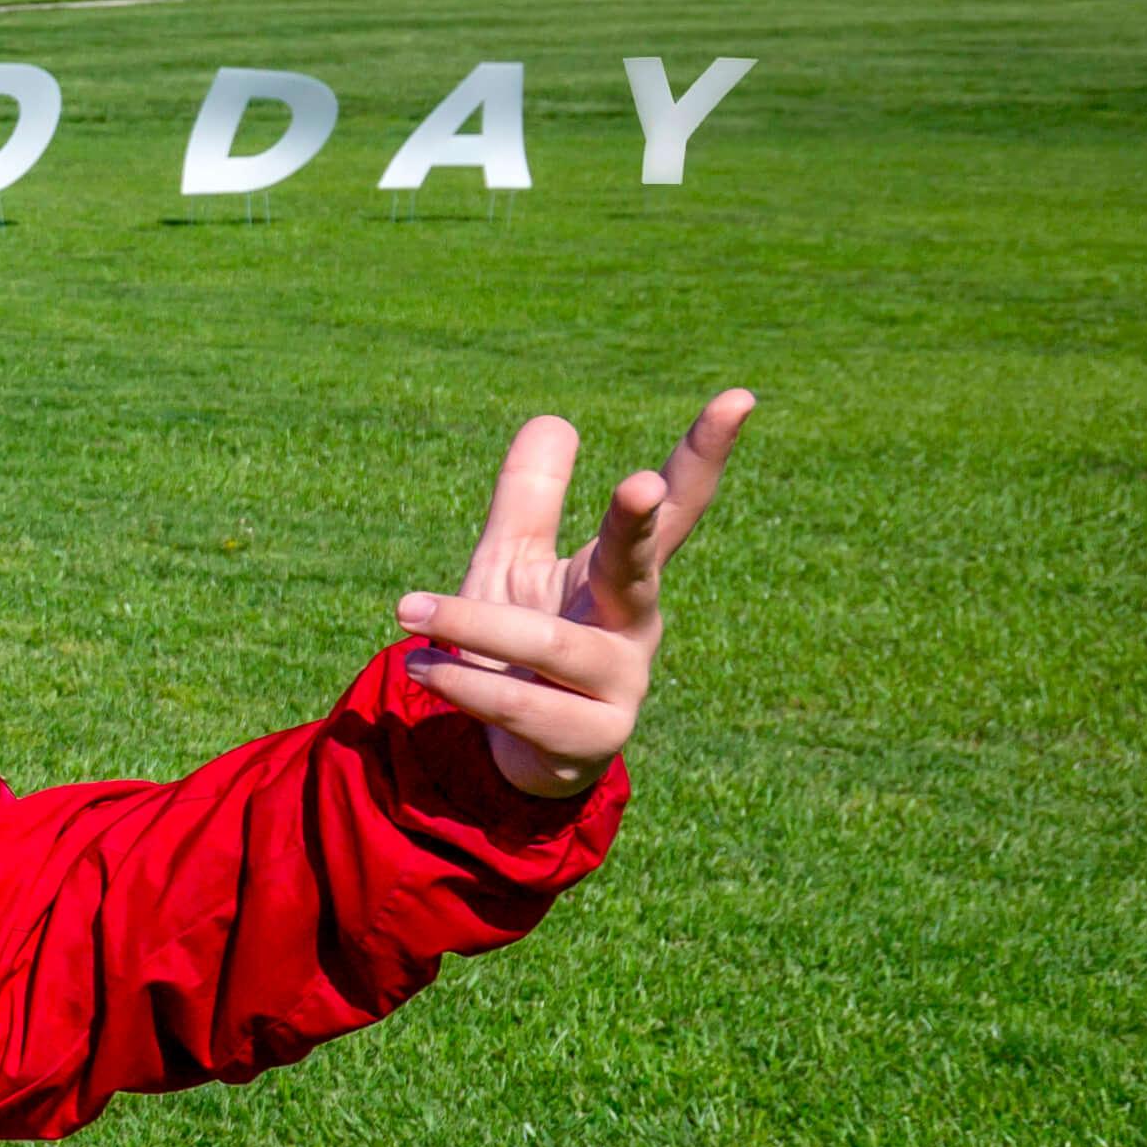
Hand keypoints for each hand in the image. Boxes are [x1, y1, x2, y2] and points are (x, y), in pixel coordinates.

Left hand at [396, 394, 752, 797]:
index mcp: (627, 573)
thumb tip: (553, 419)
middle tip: (639, 484)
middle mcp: (636, 625)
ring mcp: (621, 686)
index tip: (739, 396)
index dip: (706, 454)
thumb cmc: (520, 643)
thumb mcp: (516, 563)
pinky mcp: (588, 740)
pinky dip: (464, 684)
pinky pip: (521, 707)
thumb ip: (529, 499)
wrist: (514, 750)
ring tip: (407, 607)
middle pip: (640, 568)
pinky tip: (421, 665)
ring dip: (474, 623)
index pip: (676, 506)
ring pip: (551, 645)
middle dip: (637, 526)